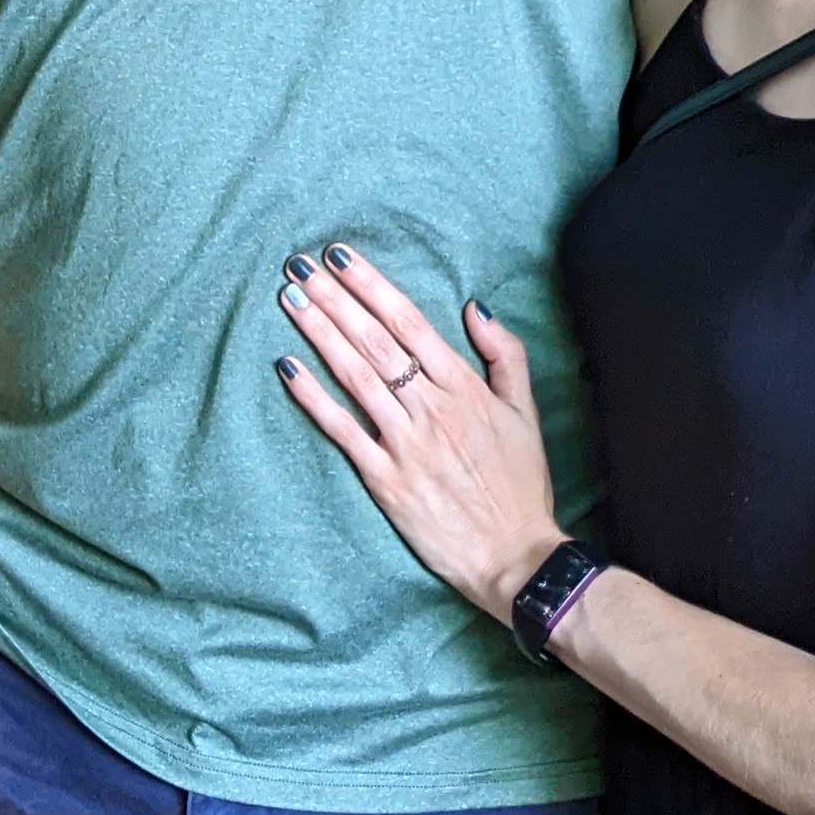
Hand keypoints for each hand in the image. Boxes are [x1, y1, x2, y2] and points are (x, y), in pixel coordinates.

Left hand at [275, 242, 560, 621]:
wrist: (516, 558)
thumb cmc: (521, 485)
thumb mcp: (526, 412)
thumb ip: (505, 354)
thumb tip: (474, 306)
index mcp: (463, 387)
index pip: (407, 321)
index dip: (370, 284)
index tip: (339, 256)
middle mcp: (430, 407)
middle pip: (373, 340)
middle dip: (334, 298)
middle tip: (298, 265)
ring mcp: (404, 443)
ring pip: (354, 375)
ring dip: (319, 333)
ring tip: (290, 300)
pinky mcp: (384, 480)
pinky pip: (342, 430)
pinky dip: (313, 397)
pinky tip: (288, 368)